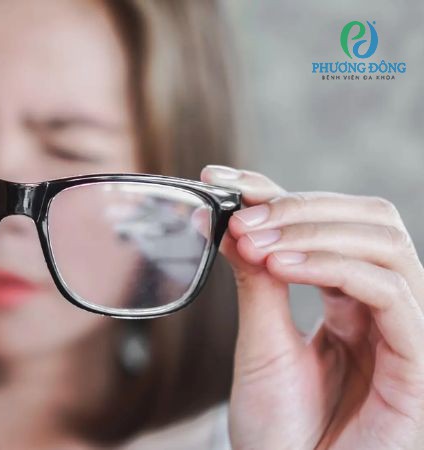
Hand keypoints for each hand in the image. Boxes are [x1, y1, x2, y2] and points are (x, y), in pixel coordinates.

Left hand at [201, 165, 423, 449]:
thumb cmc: (278, 429)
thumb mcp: (260, 343)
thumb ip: (257, 282)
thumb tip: (230, 218)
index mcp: (347, 301)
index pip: (325, 223)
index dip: (276, 193)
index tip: (218, 180)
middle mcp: (381, 308)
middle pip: (368, 219)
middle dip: (300, 206)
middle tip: (240, 215)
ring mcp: (405, 332)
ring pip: (385, 243)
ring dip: (313, 229)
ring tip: (255, 240)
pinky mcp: (417, 364)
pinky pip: (393, 293)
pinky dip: (335, 266)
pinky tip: (281, 265)